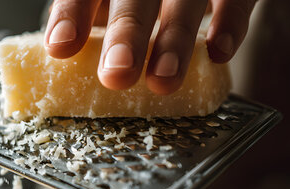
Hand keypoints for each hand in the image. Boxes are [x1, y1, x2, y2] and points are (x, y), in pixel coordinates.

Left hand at [44, 0, 256, 94]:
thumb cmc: (136, 4)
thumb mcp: (107, 8)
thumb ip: (89, 30)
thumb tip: (60, 70)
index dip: (71, 14)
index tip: (60, 47)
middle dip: (126, 34)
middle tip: (116, 75)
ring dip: (175, 39)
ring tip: (162, 80)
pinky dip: (230, 23)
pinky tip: (217, 53)